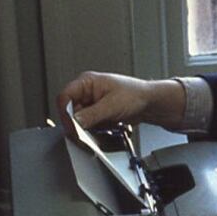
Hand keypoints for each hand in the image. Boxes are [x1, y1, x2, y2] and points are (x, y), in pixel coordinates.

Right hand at [56, 71, 184, 136]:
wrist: (151, 103)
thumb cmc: (137, 95)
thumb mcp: (112, 105)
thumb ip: (92, 115)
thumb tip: (75, 122)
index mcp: (87, 82)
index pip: (65, 98)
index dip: (66, 114)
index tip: (72, 127)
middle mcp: (87, 92)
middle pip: (71, 112)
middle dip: (80, 125)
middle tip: (89, 133)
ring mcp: (92, 104)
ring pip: (80, 121)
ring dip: (91, 128)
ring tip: (106, 127)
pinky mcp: (97, 114)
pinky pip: (90, 126)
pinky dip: (97, 130)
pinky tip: (109, 127)